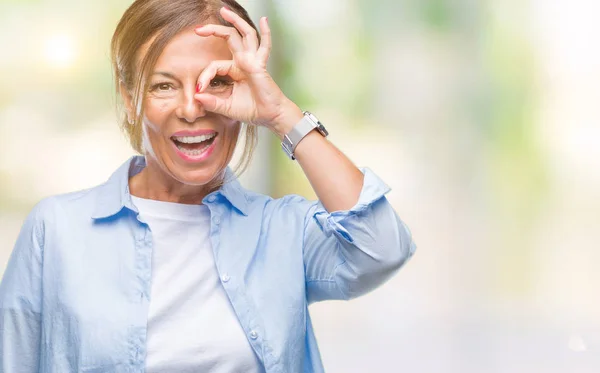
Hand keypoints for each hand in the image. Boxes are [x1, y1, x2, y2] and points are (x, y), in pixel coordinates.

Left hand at [194, 7, 301, 135]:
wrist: (269, 117)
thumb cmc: (252, 110)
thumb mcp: (226, 107)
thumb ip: (212, 102)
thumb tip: (196, 96)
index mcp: (234, 71)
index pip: (214, 65)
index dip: (204, 76)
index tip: (199, 90)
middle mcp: (243, 62)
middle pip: (229, 38)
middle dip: (213, 30)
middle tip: (198, 29)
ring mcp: (252, 61)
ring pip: (244, 35)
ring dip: (236, 21)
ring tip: (225, 11)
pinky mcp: (260, 65)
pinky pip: (264, 46)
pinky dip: (266, 32)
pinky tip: (264, 20)